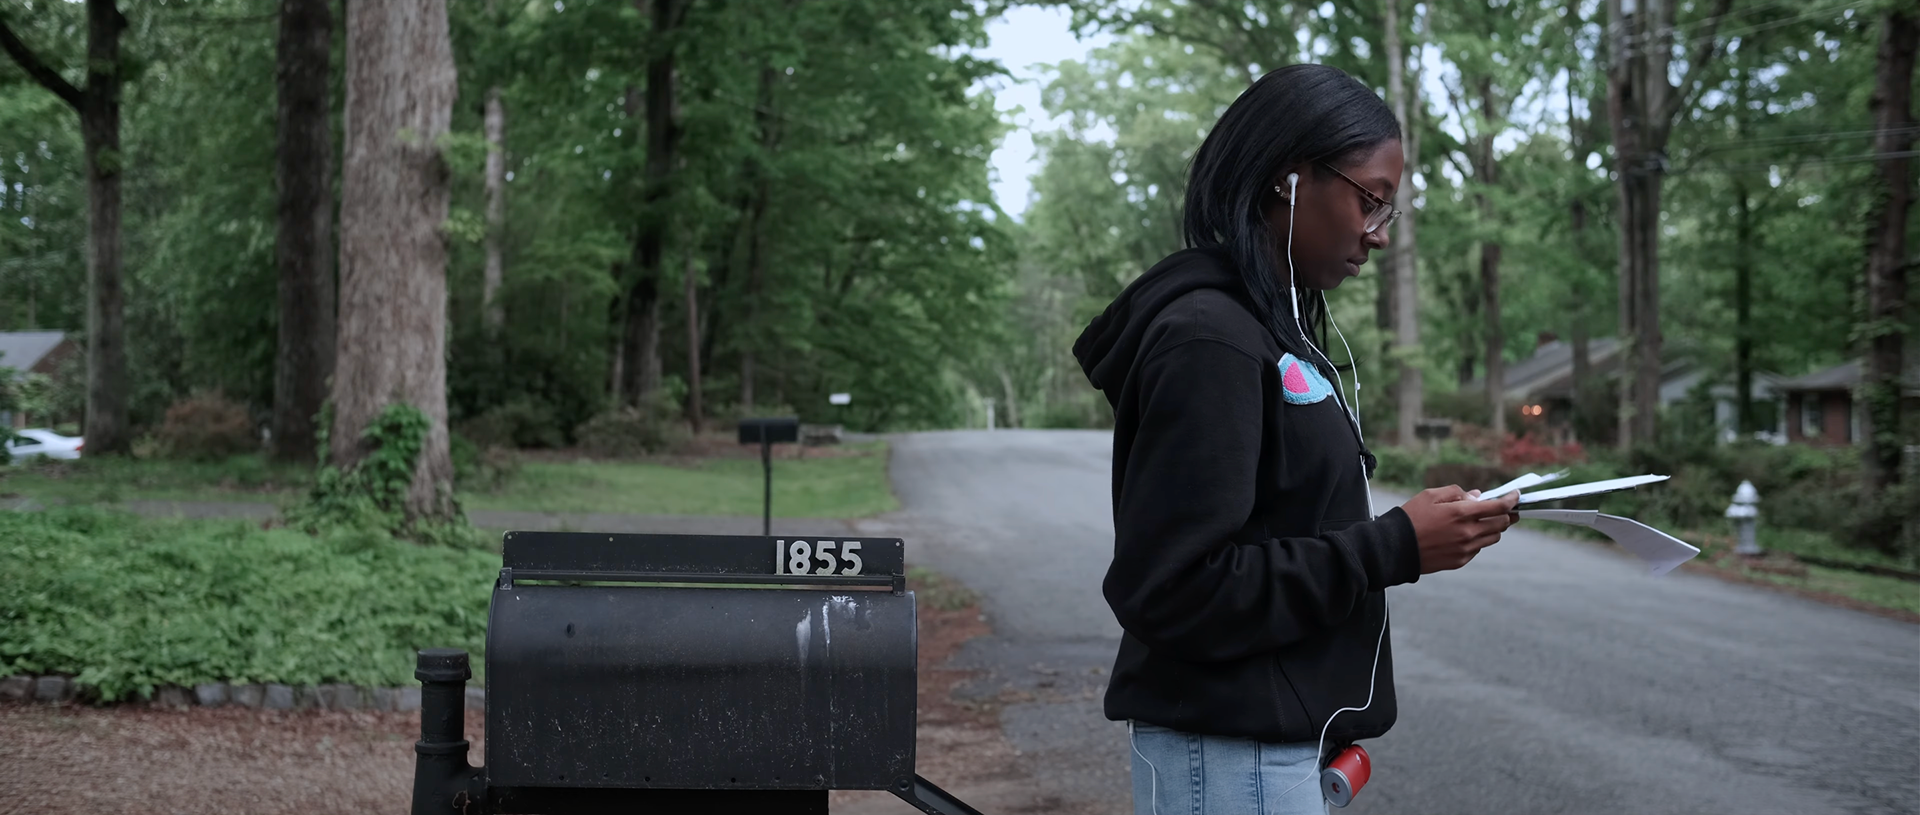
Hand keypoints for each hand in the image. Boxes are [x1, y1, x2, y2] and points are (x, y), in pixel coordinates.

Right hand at [1400, 486, 1518, 574]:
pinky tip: (1464, 534)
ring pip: (1493, 537)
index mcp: (1461, 513)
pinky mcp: (1460, 560)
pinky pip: (1478, 548)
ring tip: (1482, 521)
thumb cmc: (1410, 518)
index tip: (1516, 495)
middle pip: (1502, 523)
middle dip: (1507, 514)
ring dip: (1493, 528)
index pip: (1498, 507)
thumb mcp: (1430, 495)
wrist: (1395, 548)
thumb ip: (1456, 493)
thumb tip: (1476, 496)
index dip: (1511, 500)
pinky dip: (1478, 539)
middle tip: (1505, 509)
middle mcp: (1468, 532)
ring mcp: (1466, 548)